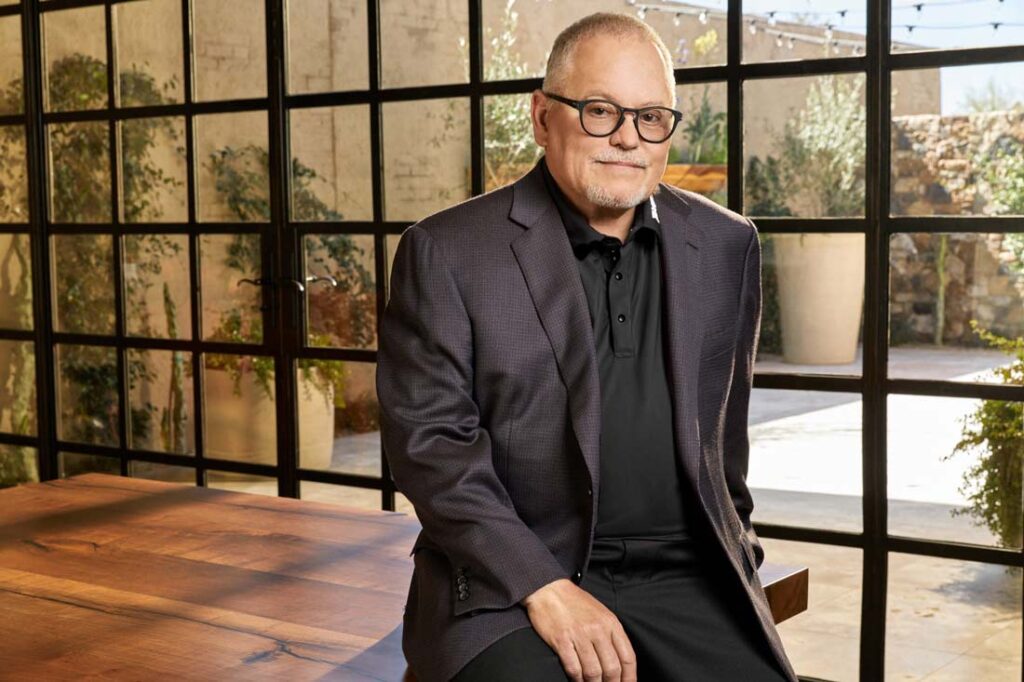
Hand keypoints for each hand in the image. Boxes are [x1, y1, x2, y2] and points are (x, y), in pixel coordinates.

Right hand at [521, 578, 636, 681]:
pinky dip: (577, 679)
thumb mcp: (601, 613)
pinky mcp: (562, 640)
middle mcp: (598, 629)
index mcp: (611, 623)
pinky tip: (577, 680)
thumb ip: (612, 635)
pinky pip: (573, 668)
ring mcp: (579, 635)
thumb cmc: (575, 603)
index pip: (628, 657)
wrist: (549, 589)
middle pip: (612, 668)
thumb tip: (620, 663)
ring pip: (593, 672)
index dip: (629, 678)